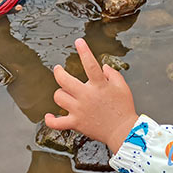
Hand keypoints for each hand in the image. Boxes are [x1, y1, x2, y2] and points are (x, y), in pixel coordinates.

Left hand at [45, 38, 137, 152]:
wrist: (123, 131)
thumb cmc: (124, 109)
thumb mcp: (123, 87)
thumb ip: (113, 74)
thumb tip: (103, 67)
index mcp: (99, 86)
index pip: (90, 64)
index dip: (84, 51)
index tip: (79, 42)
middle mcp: (86, 96)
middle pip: (64, 80)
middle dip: (58, 72)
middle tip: (58, 69)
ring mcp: (79, 110)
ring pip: (59, 97)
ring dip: (61, 94)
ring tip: (65, 93)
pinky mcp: (76, 123)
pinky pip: (57, 123)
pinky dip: (51, 120)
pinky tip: (49, 116)